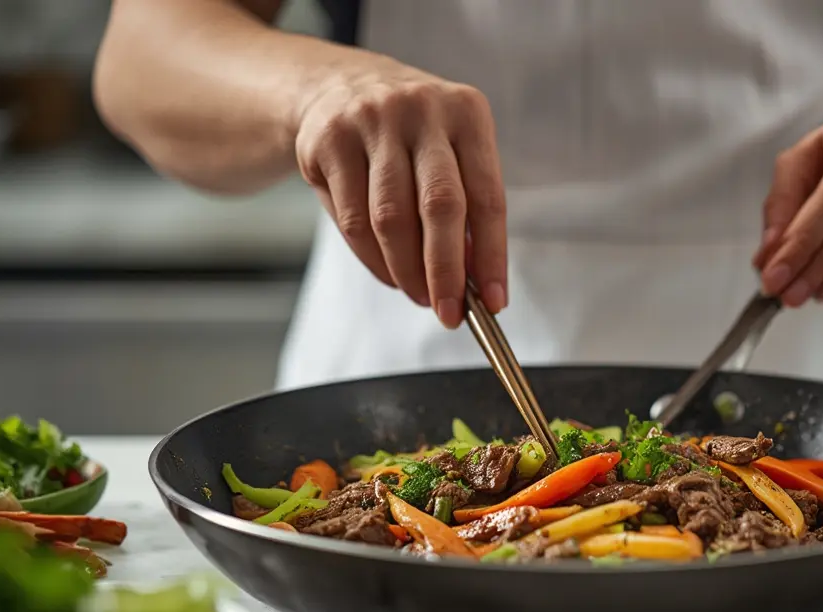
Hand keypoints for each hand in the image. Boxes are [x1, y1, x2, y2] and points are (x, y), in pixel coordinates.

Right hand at [294, 53, 506, 327]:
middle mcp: (421, 110)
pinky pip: (353, 221)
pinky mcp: (329, 141)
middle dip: (446, 272)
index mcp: (467, 113)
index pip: (488, 197)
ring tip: (420, 296)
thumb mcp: (452, 151)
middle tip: (450, 314)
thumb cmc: (413, 135)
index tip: (493, 301)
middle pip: (440, 206)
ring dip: (407, 272)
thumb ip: (468, 208)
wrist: (340, 85)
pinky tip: (390, 275)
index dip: (492, 257)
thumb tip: (476, 279)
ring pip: (391, 220)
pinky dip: (374, 261)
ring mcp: (370, 122)